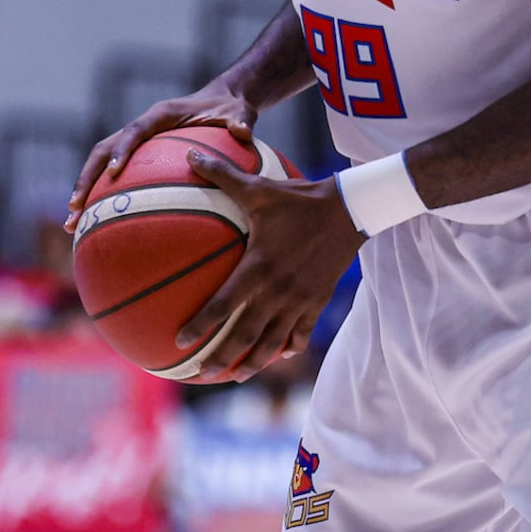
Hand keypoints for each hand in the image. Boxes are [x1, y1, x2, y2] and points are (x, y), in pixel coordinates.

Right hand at [66, 85, 263, 228]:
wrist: (222, 102)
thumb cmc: (230, 111)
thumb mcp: (240, 114)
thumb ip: (240, 121)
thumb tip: (242, 132)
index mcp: (160, 115)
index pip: (134, 131)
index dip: (122, 150)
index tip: (115, 173)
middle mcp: (142, 127)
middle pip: (102, 150)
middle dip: (86, 178)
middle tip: (75, 208)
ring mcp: (136, 142)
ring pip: (100, 164)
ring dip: (85, 190)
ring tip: (72, 224)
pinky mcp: (138, 156)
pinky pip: (115, 177)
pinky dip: (104, 198)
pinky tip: (99, 227)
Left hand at [173, 147, 363, 381]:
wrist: (350, 210)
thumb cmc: (299, 198)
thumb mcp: (259, 186)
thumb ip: (222, 175)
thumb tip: (191, 154)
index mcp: (258, 268)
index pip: (222, 305)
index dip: (200, 326)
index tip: (180, 342)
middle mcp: (277, 291)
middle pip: (244, 336)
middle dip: (221, 359)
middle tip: (200, 375)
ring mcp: (299, 300)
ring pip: (273, 342)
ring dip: (253, 363)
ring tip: (235, 377)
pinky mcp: (317, 301)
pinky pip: (302, 332)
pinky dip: (289, 347)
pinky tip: (281, 356)